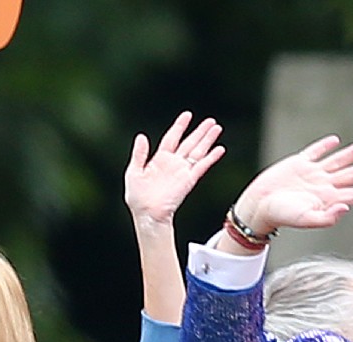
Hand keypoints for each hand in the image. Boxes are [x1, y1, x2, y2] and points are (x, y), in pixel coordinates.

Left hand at [124, 111, 224, 228]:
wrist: (147, 214)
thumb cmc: (138, 197)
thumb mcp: (133, 172)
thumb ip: (139, 154)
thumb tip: (141, 136)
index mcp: (160, 160)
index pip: (172, 138)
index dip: (180, 126)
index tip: (188, 115)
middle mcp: (173, 163)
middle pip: (189, 143)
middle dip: (200, 132)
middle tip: (211, 121)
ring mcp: (182, 171)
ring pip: (198, 152)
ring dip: (208, 140)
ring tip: (217, 129)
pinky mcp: (189, 181)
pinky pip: (201, 166)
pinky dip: (211, 158)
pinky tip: (219, 149)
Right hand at [229, 135, 352, 236]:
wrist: (260, 205)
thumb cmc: (282, 216)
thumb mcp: (305, 220)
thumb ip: (327, 218)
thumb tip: (346, 208)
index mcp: (327, 200)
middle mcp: (323, 186)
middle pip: (351, 175)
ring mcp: (311, 173)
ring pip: (337, 161)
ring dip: (352, 153)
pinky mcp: (298, 163)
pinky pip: (315, 152)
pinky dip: (324, 146)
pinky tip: (334, 141)